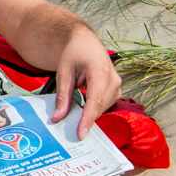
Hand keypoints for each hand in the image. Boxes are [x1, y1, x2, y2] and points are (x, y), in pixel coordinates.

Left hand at [52, 22, 119, 138]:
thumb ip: (62, 96)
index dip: (87, 119)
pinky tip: (83, 104)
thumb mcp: (63, 72)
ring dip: (89, 112)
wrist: (86, 41)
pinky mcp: (116, 88)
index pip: (94, 100)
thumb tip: (57, 118)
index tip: (81, 134)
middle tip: (69, 127)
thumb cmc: (74, 53)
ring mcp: (117, 83)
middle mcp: (113, 78)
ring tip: (76, 109)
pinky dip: (94, 107)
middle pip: (99, 106)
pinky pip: (106, 104)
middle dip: (85, 118)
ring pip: (103, 107)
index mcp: (100, 70)